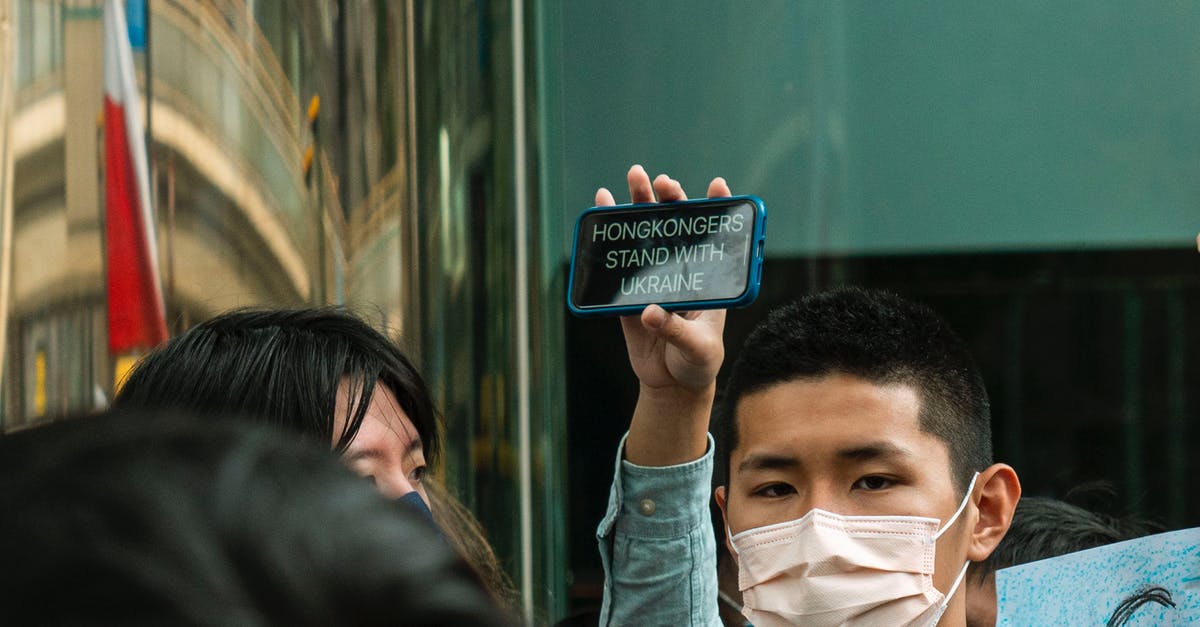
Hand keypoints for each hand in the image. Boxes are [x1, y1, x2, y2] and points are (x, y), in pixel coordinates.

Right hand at [595, 165, 731, 464]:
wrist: (672, 384)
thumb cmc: (698, 363)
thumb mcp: (698, 348)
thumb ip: (676, 329)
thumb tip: (649, 312)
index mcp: (708, 279)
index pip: (716, 236)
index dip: (719, 208)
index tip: (718, 184)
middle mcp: (683, 270)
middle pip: (676, 227)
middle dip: (669, 199)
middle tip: (659, 180)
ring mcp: (656, 277)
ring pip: (648, 235)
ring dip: (639, 206)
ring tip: (633, 177)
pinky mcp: (630, 292)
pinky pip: (619, 261)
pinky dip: (609, 236)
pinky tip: (602, 208)